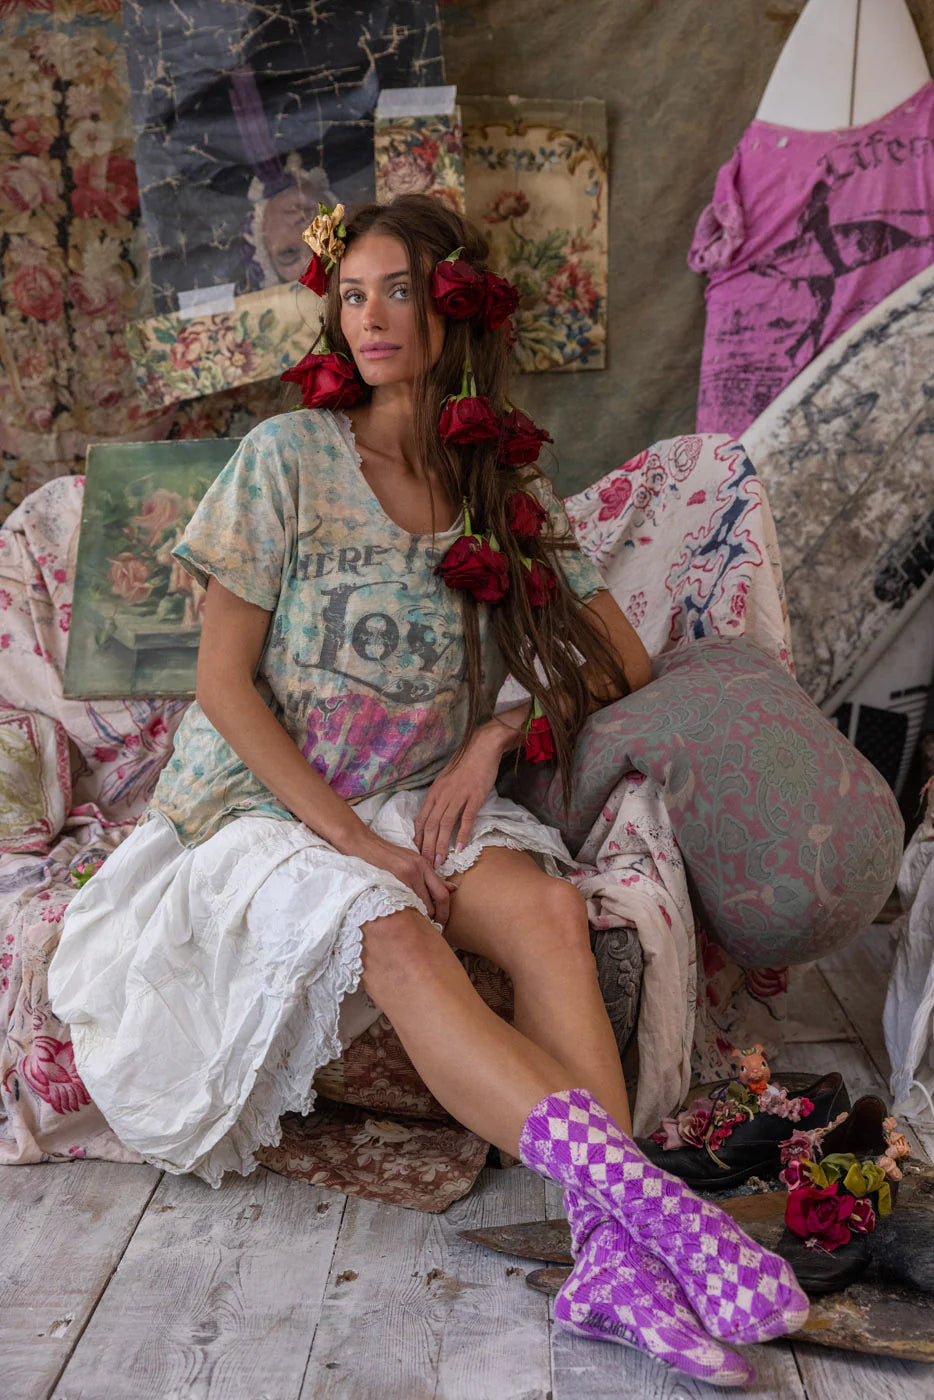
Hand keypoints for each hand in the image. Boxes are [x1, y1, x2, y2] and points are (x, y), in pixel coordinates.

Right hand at [351, 830, 455, 925]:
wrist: (365, 846)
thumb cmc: (389, 855)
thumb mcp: (413, 860)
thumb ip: (431, 876)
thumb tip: (453, 888)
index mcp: (425, 865)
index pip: (443, 893)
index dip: (445, 912)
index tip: (443, 922)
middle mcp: (418, 870)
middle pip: (435, 902)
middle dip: (435, 917)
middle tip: (432, 927)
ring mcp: (405, 876)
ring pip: (420, 906)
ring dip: (421, 917)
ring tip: (418, 923)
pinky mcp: (392, 881)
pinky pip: (405, 903)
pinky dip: (407, 912)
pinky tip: (404, 916)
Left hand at [414, 724, 508, 869]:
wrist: (481, 748)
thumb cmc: (464, 765)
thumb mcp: (445, 781)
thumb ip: (439, 798)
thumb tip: (434, 815)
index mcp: (434, 793)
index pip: (421, 819)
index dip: (419, 838)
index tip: (417, 854)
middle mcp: (443, 795)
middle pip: (431, 825)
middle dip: (427, 847)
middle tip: (427, 865)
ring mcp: (459, 796)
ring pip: (445, 825)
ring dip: (441, 845)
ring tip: (440, 861)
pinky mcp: (475, 797)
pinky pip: (466, 819)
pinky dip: (462, 834)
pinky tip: (460, 848)